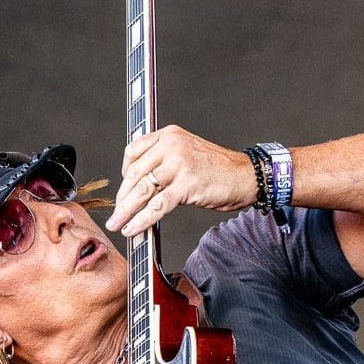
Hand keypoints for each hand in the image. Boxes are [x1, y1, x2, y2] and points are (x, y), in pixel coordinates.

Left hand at [106, 125, 256, 236]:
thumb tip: (141, 181)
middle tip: (116, 214)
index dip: (125, 172)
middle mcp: (172, 145)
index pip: (134, 150)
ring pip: (143, 190)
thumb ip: (165, 160)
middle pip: (136, 173)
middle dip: (123, 197)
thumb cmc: (219, 170)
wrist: (247, 177)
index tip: (124, 189)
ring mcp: (179, 164)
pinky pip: (157, 205)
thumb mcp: (188, 153)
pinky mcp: (186, 185)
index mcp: (170, 135)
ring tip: (117, 224)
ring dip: (126, 211)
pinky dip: (142, 220)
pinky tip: (133, 228)